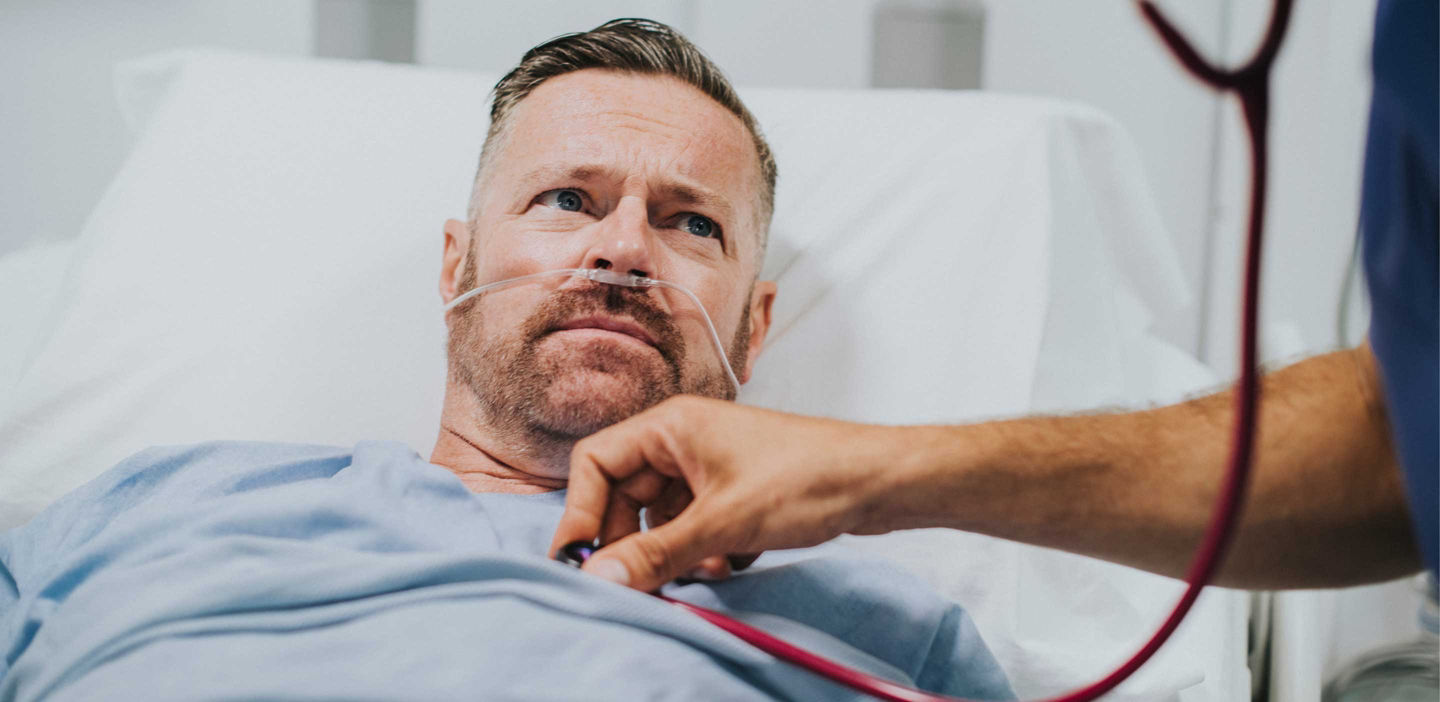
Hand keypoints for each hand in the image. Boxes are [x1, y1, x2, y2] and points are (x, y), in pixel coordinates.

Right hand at [550, 395, 889, 591]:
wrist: (880, 480)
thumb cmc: (807, 480)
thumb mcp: (723, 524)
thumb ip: (656, 554)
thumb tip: (598, 579)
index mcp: (671, 426)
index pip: (596, 463)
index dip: (580, 513)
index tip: (578, 562)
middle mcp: (683, 440)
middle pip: (625, 495)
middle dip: (633, 542)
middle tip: (640, 583)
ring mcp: (710, 465)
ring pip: (661, 517)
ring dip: (672, 551)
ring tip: (706, 570)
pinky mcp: (734, 491)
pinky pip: (694, 525)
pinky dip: (703, 550)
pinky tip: (732, 563)